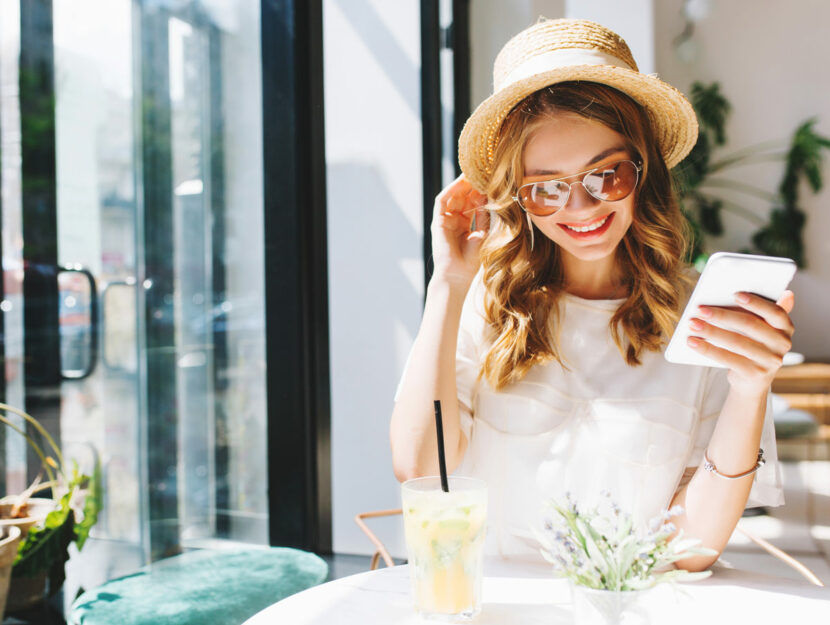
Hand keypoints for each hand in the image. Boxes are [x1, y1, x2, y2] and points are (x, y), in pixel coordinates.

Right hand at [430, 174, 488, 288]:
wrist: (458, 275)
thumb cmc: (472, 261)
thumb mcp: (483, 233)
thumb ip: (483, 215)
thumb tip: (488, 195)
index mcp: (465, 226)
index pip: (472, 203)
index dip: (481, 191)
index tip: (491, 180)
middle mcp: (454, 222)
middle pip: (463, 197)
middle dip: (472, 184)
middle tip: (484, 171)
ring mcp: (444, 221)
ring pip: (453, 196)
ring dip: (462, 184)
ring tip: (474, 172)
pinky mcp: (437, 221)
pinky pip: (442, 201)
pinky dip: (451, 189)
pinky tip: (461, 181)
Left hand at [687, 290, 794, 395]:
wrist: (753, 381)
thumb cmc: (754, 345)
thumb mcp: (763, 329)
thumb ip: (765, 312)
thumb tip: (786, 292)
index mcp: (785, 328)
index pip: (775, 312)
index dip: (756, 303)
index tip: (735, 294)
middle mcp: (782, 344)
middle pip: (750, 325)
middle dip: (722, 315)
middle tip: (700, 309)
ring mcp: (770, 361)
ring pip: (736, 342)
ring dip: (711, 331)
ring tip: (692, 324)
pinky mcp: (754, 374)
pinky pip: (727, 358)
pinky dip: (707, 349)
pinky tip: (692, 342)